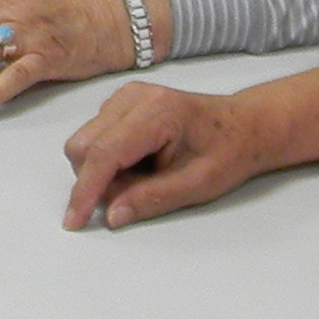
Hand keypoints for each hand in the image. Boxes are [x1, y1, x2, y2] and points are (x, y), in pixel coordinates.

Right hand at [60, 80, 266, 229]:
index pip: (104, 153)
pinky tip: (141, 163)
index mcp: (156, 112)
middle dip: (96, 181)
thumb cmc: (228, 151)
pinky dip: (109, 160)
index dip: (85, 190)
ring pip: (85, 143)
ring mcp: (124, 97)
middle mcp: (133, 97)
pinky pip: (95, 137)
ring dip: (104, 171)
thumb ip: (152, 199)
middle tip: (135, 196)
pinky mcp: (120, 103)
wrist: (245, 125)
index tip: (74, 221)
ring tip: (146, 176)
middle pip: (83, 146)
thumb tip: (111, 216)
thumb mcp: (197, 185)